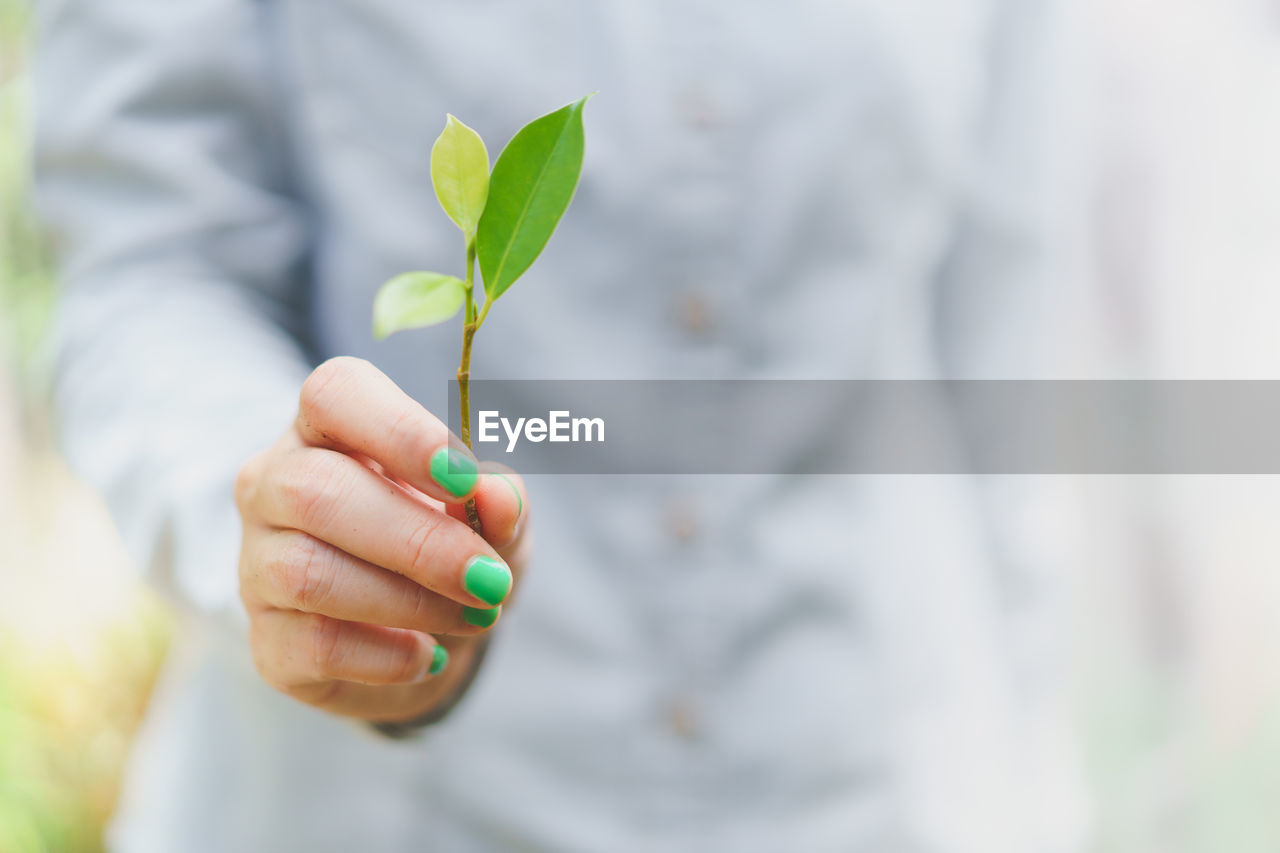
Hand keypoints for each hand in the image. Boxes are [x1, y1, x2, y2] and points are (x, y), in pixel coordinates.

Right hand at [234, 357, 529, 722]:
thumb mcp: (495, 517)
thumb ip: (500, 499)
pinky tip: (430, 654)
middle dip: (419, 542)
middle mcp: (275, 485)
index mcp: (329, 429)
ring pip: (308, 574)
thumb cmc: (455, 548)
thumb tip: (497, 498)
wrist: (432, 638)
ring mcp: (259, 564)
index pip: (334, 394)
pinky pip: (314, 645)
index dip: (399, 431)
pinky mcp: (267, 642)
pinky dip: (387, 656)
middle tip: (491, 579)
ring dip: (410, 602)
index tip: (463, 480)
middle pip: (314, 493)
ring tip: (475, 616)